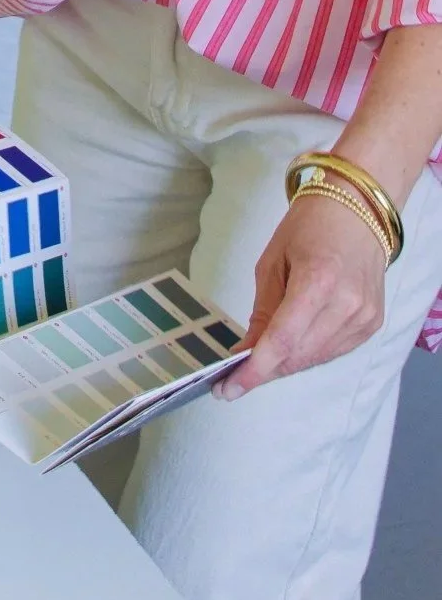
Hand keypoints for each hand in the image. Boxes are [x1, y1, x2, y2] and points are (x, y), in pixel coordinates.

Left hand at [214, 189, 386, 399]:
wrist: (357, 211)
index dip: (255, 369)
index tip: (228, 389)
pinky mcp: (372, 324)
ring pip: (315, 359)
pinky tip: (291, 346)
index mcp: (318, 281)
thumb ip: (262, 311)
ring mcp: (364, 317)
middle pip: (299, 355)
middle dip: (265, 369)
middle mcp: (347, 305)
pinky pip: (333, 351)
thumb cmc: (308, 228)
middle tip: (234, 377)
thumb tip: (246, 352)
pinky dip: (307, 353)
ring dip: (285, 363)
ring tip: (261, 359)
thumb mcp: (273, 262)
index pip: (284, 340)